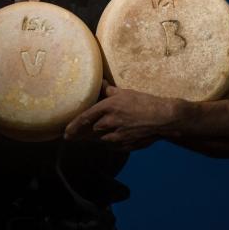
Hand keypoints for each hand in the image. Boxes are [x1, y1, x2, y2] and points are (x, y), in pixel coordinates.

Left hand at [64, 80, 185, 151]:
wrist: (163, 118)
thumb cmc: (144, 102)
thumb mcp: (125, 92)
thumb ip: (109, 90)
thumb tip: (99, 83)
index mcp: (107, 108)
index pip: (84, 118)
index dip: (73, 126)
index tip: (66, 132)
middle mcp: (109, 123)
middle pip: (92, 130)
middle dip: (87, 131)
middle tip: (80, 134)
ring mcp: (117, 136)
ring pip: (102, 139)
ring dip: (99, 137)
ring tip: (98, 135)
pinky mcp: (126, 145)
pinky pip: (113, 145)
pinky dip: (110, 142)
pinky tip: (113, 138)